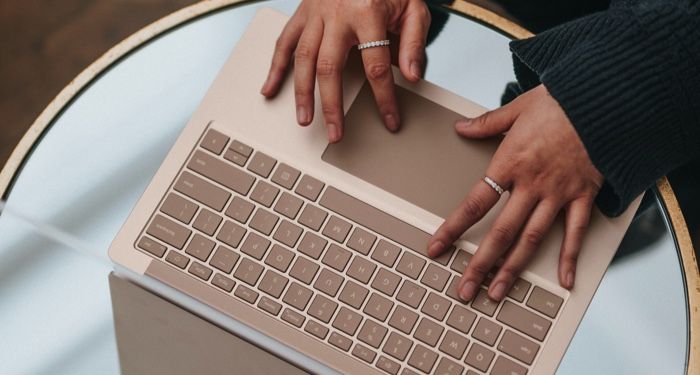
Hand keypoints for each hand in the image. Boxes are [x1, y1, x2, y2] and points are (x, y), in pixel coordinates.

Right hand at [260, 0, 430, 142]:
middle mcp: (337, 14)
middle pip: (330, 68)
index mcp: (368, 13)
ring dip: (301, 93)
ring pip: (303, 59)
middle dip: (332, 105)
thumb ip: (414, 42)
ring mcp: (315, 14)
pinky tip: (270, 89)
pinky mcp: (302, 13)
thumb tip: (412, 76)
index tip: (389, 121)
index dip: (384, 98)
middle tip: (335, 133)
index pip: (376, 66)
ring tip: (304, 119)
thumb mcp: (413, 7)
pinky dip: (275, 67)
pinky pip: (284, 42)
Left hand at [427, 84, 603, 301]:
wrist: (605, 99)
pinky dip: (570, 257)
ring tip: (498, 292)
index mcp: (510, 163)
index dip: (453, 228)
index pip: (474, 203)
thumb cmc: (561, 100)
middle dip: (480, 264)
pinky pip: (576, 232)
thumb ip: (487, 123)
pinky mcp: (584, 196)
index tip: (436, 247)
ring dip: (513, 269)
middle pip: (500, 232)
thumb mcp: (518, 107)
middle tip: (465, 289)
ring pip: (531, 239)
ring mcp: (558, 194)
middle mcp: (531, 185)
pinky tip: (564, 280)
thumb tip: (462, 126)